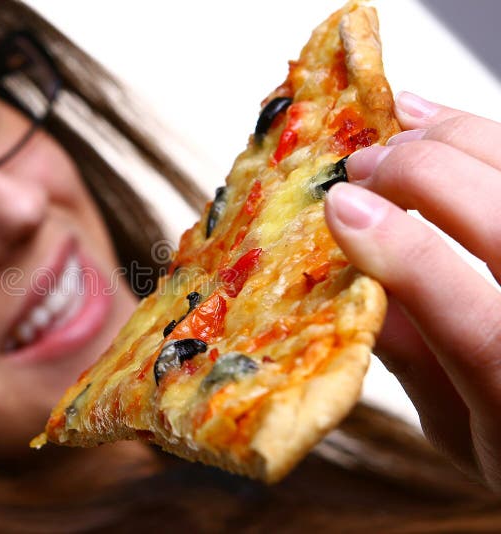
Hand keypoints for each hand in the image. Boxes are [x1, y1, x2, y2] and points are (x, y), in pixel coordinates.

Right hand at [324, 91, 500, 489]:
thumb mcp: (460, 432)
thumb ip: (409, 358)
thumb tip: (347, 282)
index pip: (459, 303)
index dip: (393, 244)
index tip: (336, 207)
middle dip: (416, 173)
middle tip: (358, 167)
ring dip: (454, 135)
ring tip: (397, 126)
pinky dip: (486, 134)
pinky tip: (448, 124)